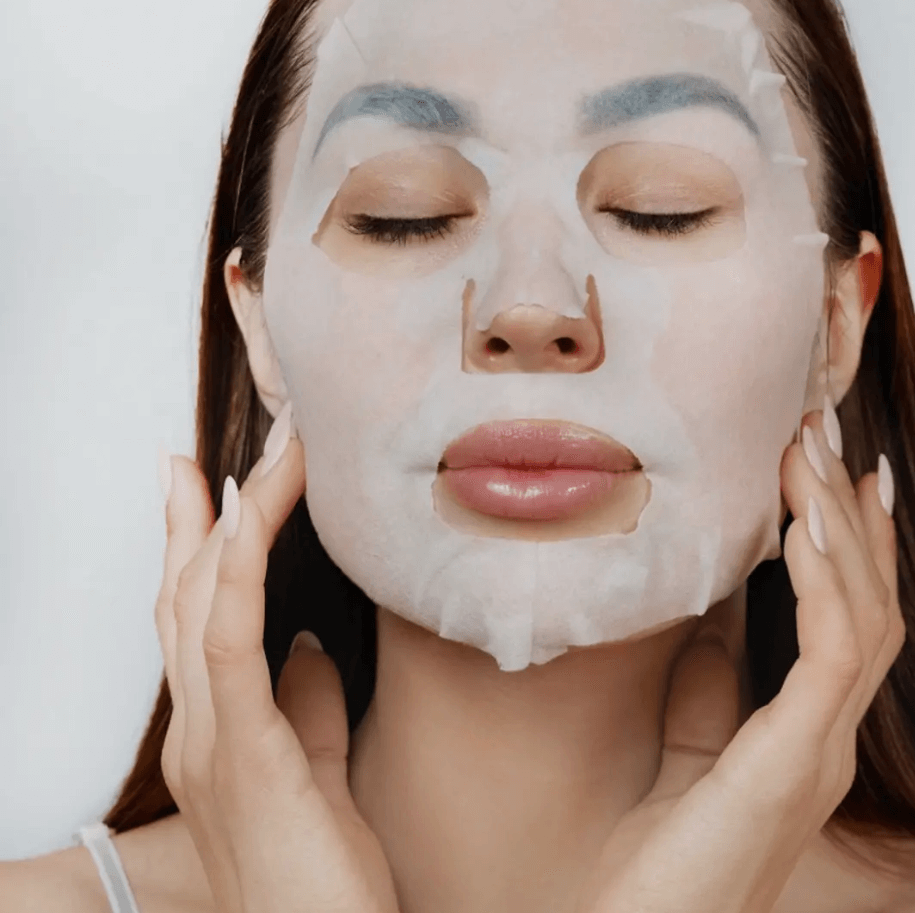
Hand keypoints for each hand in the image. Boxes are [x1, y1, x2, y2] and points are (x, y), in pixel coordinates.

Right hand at [155, 408, 397, 912]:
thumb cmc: (322, 884)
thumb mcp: (316, 777)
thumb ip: (306, 710)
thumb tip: (310, 646)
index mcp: (217, 734)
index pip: (197, 622)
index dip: (196, 551)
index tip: (208, 487)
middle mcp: (199, 731)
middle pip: (185, 600)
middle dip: (196, 518)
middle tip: (204, 452)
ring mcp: (211, 743)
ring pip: (201, 605)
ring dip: (229, 520)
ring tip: (262, 457)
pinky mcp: (244, 755)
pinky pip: (230, 644)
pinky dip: (234, 574)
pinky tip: (248, 520)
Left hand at [577, 407, 903, 912]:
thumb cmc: (661, 852)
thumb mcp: (693, 738)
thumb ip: (715, 675)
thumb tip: (717, 601)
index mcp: (810, 729)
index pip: (855, 617)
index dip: (855, 542)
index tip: (841, 471)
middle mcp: (831, 735)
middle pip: (870, 600)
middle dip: (850, 510)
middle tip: (825, 432)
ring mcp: (822, 749)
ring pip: (864, 614)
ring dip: (838, 526)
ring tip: (810, 455)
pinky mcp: (794, 760)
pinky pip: (832, 655)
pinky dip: (824, 584)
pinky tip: (798, 529)